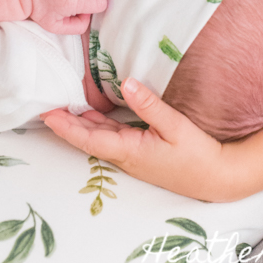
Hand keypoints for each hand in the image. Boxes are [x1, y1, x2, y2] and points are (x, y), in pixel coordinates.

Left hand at [42, 77, 227, 199]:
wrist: (217, 179)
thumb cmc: (198, 156)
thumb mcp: (176, 127)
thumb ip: (150, 105)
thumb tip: (127, 83)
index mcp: (129, 151)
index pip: (88, 138)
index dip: (66, 126)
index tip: (47, 114)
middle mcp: (126, 155)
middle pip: (88, 138)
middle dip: (66, 123)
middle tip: (45, 105)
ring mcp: (133, 156)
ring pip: (99, 137)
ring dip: (80, 123)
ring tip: (62, 105)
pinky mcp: (141, 152)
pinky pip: (112, 137)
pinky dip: (97, 125)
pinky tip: (92, 114)